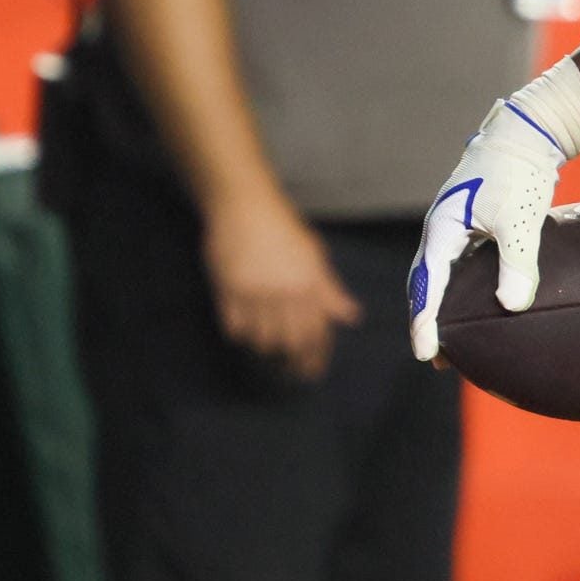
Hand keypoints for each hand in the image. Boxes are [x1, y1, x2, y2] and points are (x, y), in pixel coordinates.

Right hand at [204, 187, 361, 380]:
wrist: (245, 207)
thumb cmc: (284, 229)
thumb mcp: (314, 256)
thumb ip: (329, 290)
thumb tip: (351, 317)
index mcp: (310, 285)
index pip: (318, 332)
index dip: (316, 357)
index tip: (312, 373)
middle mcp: (285, 293)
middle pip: (291, 343)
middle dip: (292, 363)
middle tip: (289, 372)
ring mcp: (255, 293)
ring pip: (261, 340)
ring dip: (265, 350)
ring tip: (267, 352)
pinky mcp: (228, 291)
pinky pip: (235, 327)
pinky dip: (241, 336)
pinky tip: (245, 333)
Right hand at [408, 98, 564, 362]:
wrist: (529, 134)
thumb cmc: (521, 172)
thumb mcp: (522, 219)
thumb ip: (518, 262)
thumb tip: (513, 307)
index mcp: (442, 229)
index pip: (426, 285)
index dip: (424, 322)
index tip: (426, 353)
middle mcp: (441, 229)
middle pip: (424, 283)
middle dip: (427, 320)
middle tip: (437, 357)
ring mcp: (455, 225)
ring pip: (441, 275)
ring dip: (443, 306)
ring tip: (455, 340)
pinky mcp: (473, 223)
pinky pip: (460, 265)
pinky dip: (462, 289)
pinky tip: (483, 305)